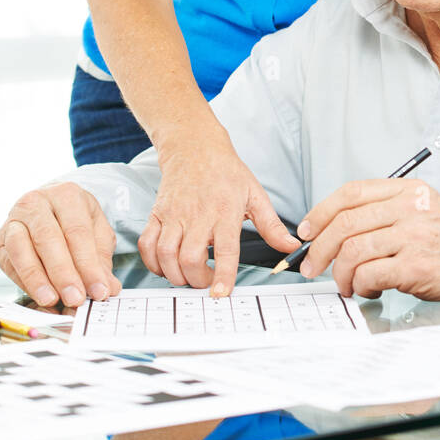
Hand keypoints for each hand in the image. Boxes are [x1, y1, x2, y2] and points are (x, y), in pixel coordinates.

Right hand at [0, 183, 122, 307]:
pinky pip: (9, 261)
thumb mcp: (97, 232)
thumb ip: (102, 260)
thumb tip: (108, 288)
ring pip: (22, 248)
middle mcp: (37, 202)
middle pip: (49, 239)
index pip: (78, 232)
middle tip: (76, 298)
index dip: (88, 265)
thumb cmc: (75, 220)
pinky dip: (23, 280)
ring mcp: (15, 220)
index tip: (99, 290)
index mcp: (67, 195)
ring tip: (52, 299)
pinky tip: (38, 294)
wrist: (49, 207)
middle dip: (63, 274)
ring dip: (37, 279)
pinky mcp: (2, 239)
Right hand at [138, 131, 298, 294]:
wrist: (195, 147)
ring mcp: (174, 214)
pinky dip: (153, 262)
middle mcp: (198, 214)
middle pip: (190, 258)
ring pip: (166, 254)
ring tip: (187, 276)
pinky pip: (147, 244)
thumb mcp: (255, 195)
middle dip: (197, 280)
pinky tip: (166, 266)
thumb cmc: (227, 172)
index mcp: (225, 211)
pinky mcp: (157, 214)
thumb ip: (272, 226)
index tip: (221, 293)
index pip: (225, 250)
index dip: (223, 275)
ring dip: (175, 274)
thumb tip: (291, 245)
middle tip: (207, 283)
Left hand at [298, 178, 439, 307]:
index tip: (306, 231)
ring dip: (340, 274)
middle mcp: (411, 207)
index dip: (321, 212)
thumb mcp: (424, 213)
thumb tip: (335, 231)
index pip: (352, 192)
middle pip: (345, 223)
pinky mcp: (418, 265)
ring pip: (353, 251)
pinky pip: (370, 274)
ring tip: (346, 286)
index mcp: (409, 190)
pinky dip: (360, 286)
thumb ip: (387, 213)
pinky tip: (368, 291)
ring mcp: (415, 235)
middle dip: (319, 249)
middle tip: (311, 268)